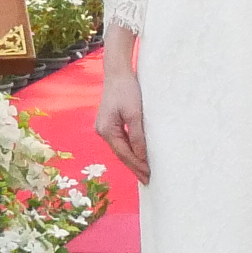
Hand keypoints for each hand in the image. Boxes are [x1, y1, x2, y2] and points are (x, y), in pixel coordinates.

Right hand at [94, 61, 150, 182]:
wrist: (118, 72)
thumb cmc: (127, 90)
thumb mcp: (135, 114)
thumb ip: (138, 136)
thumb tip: (142, 156)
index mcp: (107, 130)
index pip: (124, 154)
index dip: (137, 166)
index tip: (148, 176)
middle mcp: (102, 131)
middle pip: (121, 154)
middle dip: (134, 166)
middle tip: (148, 180)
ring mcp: (104, 127)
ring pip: (121, 148)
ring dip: (132, 159)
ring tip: (144, 171)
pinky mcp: (109, 122)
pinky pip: (121, 140)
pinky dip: (130, 149)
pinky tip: (137, 154)